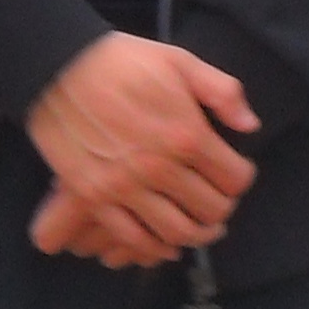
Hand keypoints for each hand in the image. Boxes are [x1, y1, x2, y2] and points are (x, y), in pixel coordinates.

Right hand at [24, 32, 258, 266]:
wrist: (57, 66)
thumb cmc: (121, 60)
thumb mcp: (180, 60)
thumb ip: (222, 91)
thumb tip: (250, 126)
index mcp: (187, 133)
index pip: (235, 177)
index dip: (241, 177)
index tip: (234, 172)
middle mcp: (160, 167)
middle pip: (211, 210)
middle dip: (222, 207)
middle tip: (217, 200)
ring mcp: (125, 186)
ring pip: (177, 231)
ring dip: (196, 235)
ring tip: (200, 228)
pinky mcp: (95, 197)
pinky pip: (132, 237)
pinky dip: (154, 248)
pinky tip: (165, 244)